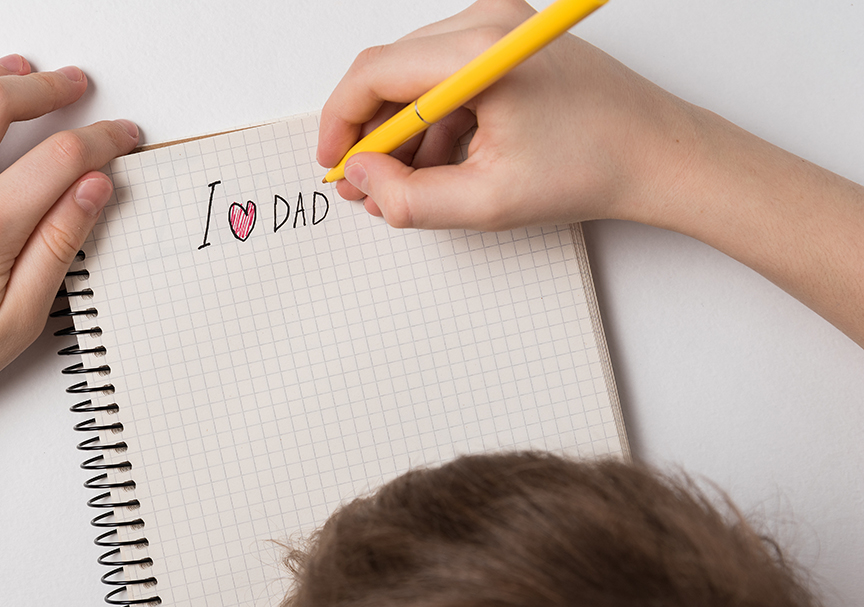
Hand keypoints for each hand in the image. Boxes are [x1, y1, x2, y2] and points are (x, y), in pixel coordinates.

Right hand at [318, 0, 696, 230]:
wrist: (657, 154)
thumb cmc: (592, 167)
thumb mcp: (487, 202)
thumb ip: (408, 198)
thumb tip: (361, 177)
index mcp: (479, 51)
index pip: (374, 74)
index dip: (340, 123)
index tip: (333, 163)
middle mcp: (486, 21)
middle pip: (389, 72)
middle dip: (370, 133)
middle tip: (363, 184)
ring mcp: (497, 27)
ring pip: (413, 77)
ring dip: (400, 132)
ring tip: (402, 185)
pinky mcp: (506, 42)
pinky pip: (443, 78)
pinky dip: (430, 122)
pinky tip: (438, 165)